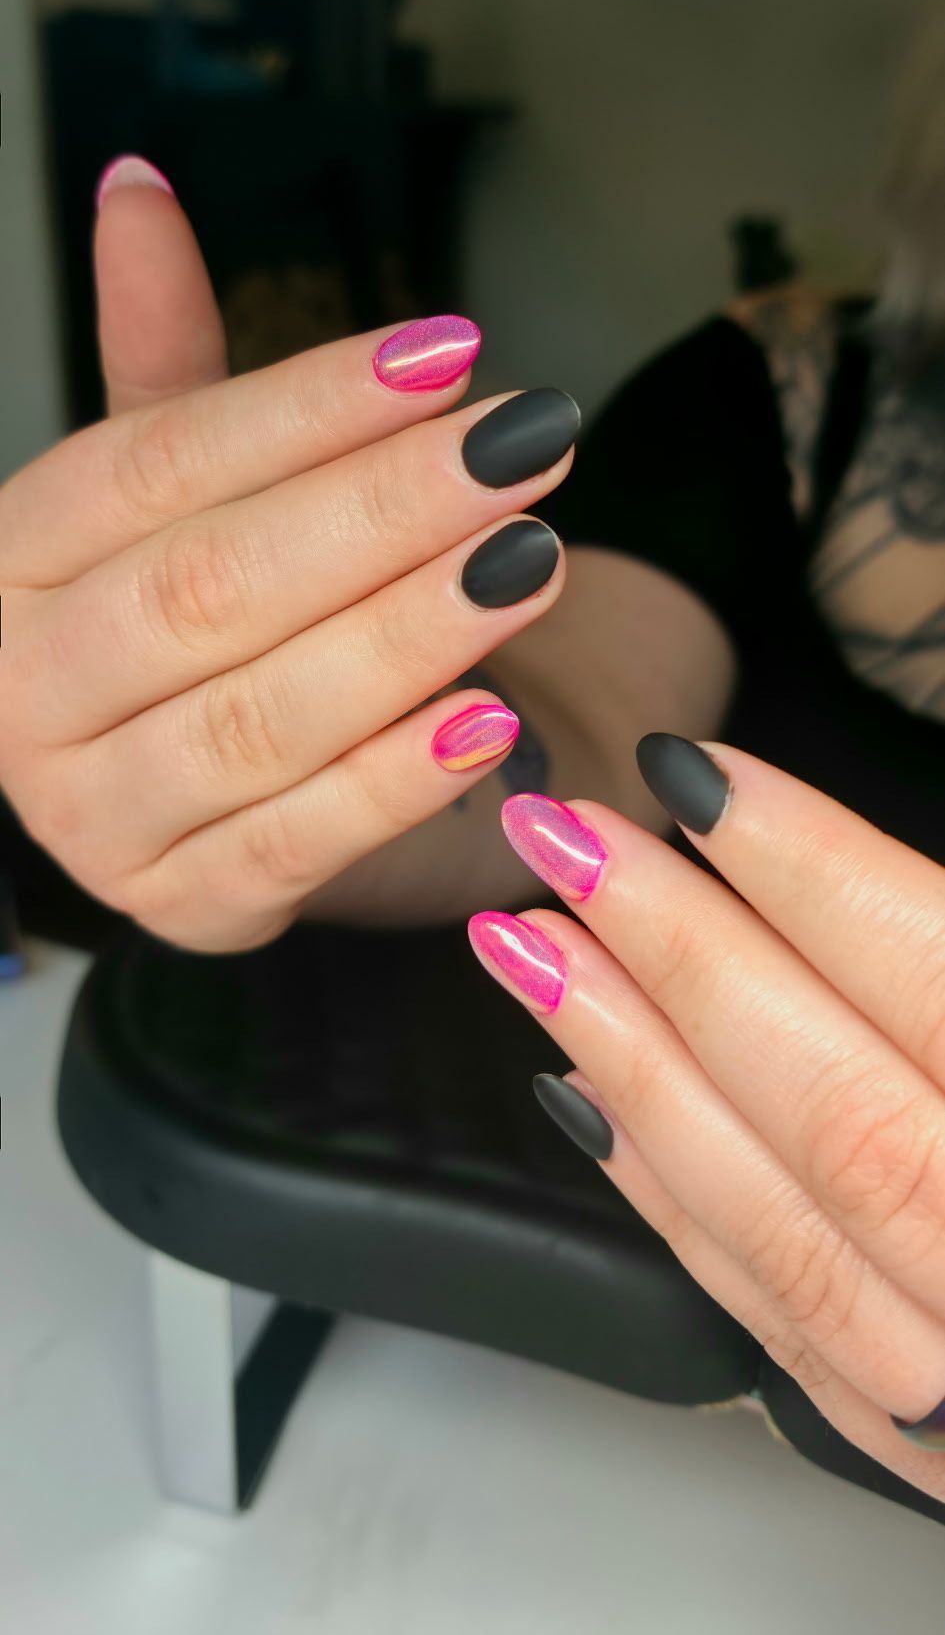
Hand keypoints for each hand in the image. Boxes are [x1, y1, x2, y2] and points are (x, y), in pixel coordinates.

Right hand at [0, 163, 576, 949]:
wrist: (190, 786)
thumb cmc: (190, 607)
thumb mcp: (168, 485)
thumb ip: (164, 353)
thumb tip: (137, 184)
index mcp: (14, 561)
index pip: (157, 463)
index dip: (308, 405)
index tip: (451, 352)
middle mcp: (27, 690)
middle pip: (209, 586)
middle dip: (383, 511)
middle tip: (525, 447)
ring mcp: (96, 814)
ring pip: (259, 717)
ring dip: (409, 636)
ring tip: (533, 559)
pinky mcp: (186, 906)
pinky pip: (299, 844)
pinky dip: (397, 781)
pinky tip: (492, 717)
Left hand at [471, 739, 944, 1503]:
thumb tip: (851, 871)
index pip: (939, 987)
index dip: (809, 873)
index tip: (695, 775)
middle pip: (839, 1104)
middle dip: (682, 957)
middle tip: (564, 839)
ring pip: (788, 1218)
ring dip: (638, 1070)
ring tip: (532, 949)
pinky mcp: (937, 1454)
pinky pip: (781, 1321)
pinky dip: (674, 1206)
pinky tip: (588, 1101)